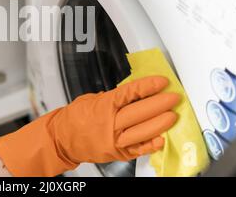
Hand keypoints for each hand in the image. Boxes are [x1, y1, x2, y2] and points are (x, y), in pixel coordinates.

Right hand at [0, 76, 179, 176]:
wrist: (61, 139)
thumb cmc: (74, 117)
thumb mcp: (92, 99)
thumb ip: (113, 97)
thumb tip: (133, 92)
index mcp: (103, 105)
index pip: (130, 93)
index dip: (148, 86)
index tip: (162, 81)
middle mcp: (109, 123)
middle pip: (140, 112)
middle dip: (160, 103)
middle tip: (173, 97)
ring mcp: (114, 140)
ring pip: (142, 131)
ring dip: (160, 123)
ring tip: (172, 116)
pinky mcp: (117, 153)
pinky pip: (137, 149)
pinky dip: (150, 144)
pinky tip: (161, 138)